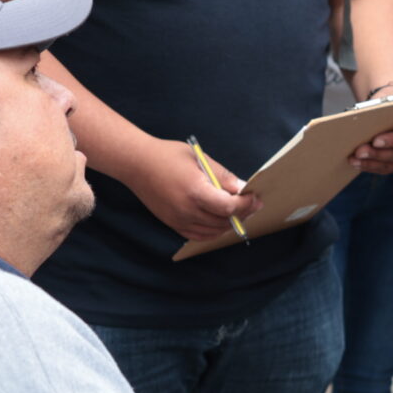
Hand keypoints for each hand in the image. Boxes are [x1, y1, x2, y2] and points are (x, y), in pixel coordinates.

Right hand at [132, 138, 261, 243]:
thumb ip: (222, 176)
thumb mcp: (199, 158)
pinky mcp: (173, 224)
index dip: (246, 205)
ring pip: (214, 231)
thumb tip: (242, 188)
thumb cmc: (167, 156)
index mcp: (195, 191)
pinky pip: (200, 236)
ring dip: (230, 223)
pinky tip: (221, 221)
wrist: (136, 164)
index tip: (255, 198)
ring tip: (238, 211)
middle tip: (251, 204)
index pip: (229, 207)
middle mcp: (187, 210)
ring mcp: (179, 220)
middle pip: (224, 221)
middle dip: (242, 213)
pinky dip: (214, 231)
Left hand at [352, 91, 392, 173]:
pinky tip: (357, 163)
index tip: (375, 141)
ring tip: (353, 159)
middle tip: (358, 152)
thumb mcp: (390, 104)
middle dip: (377, 154)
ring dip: (371, 163)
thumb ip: (384, 112)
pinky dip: (371, 166)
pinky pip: (387, 168)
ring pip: (392, 164)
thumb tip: (362, 121)